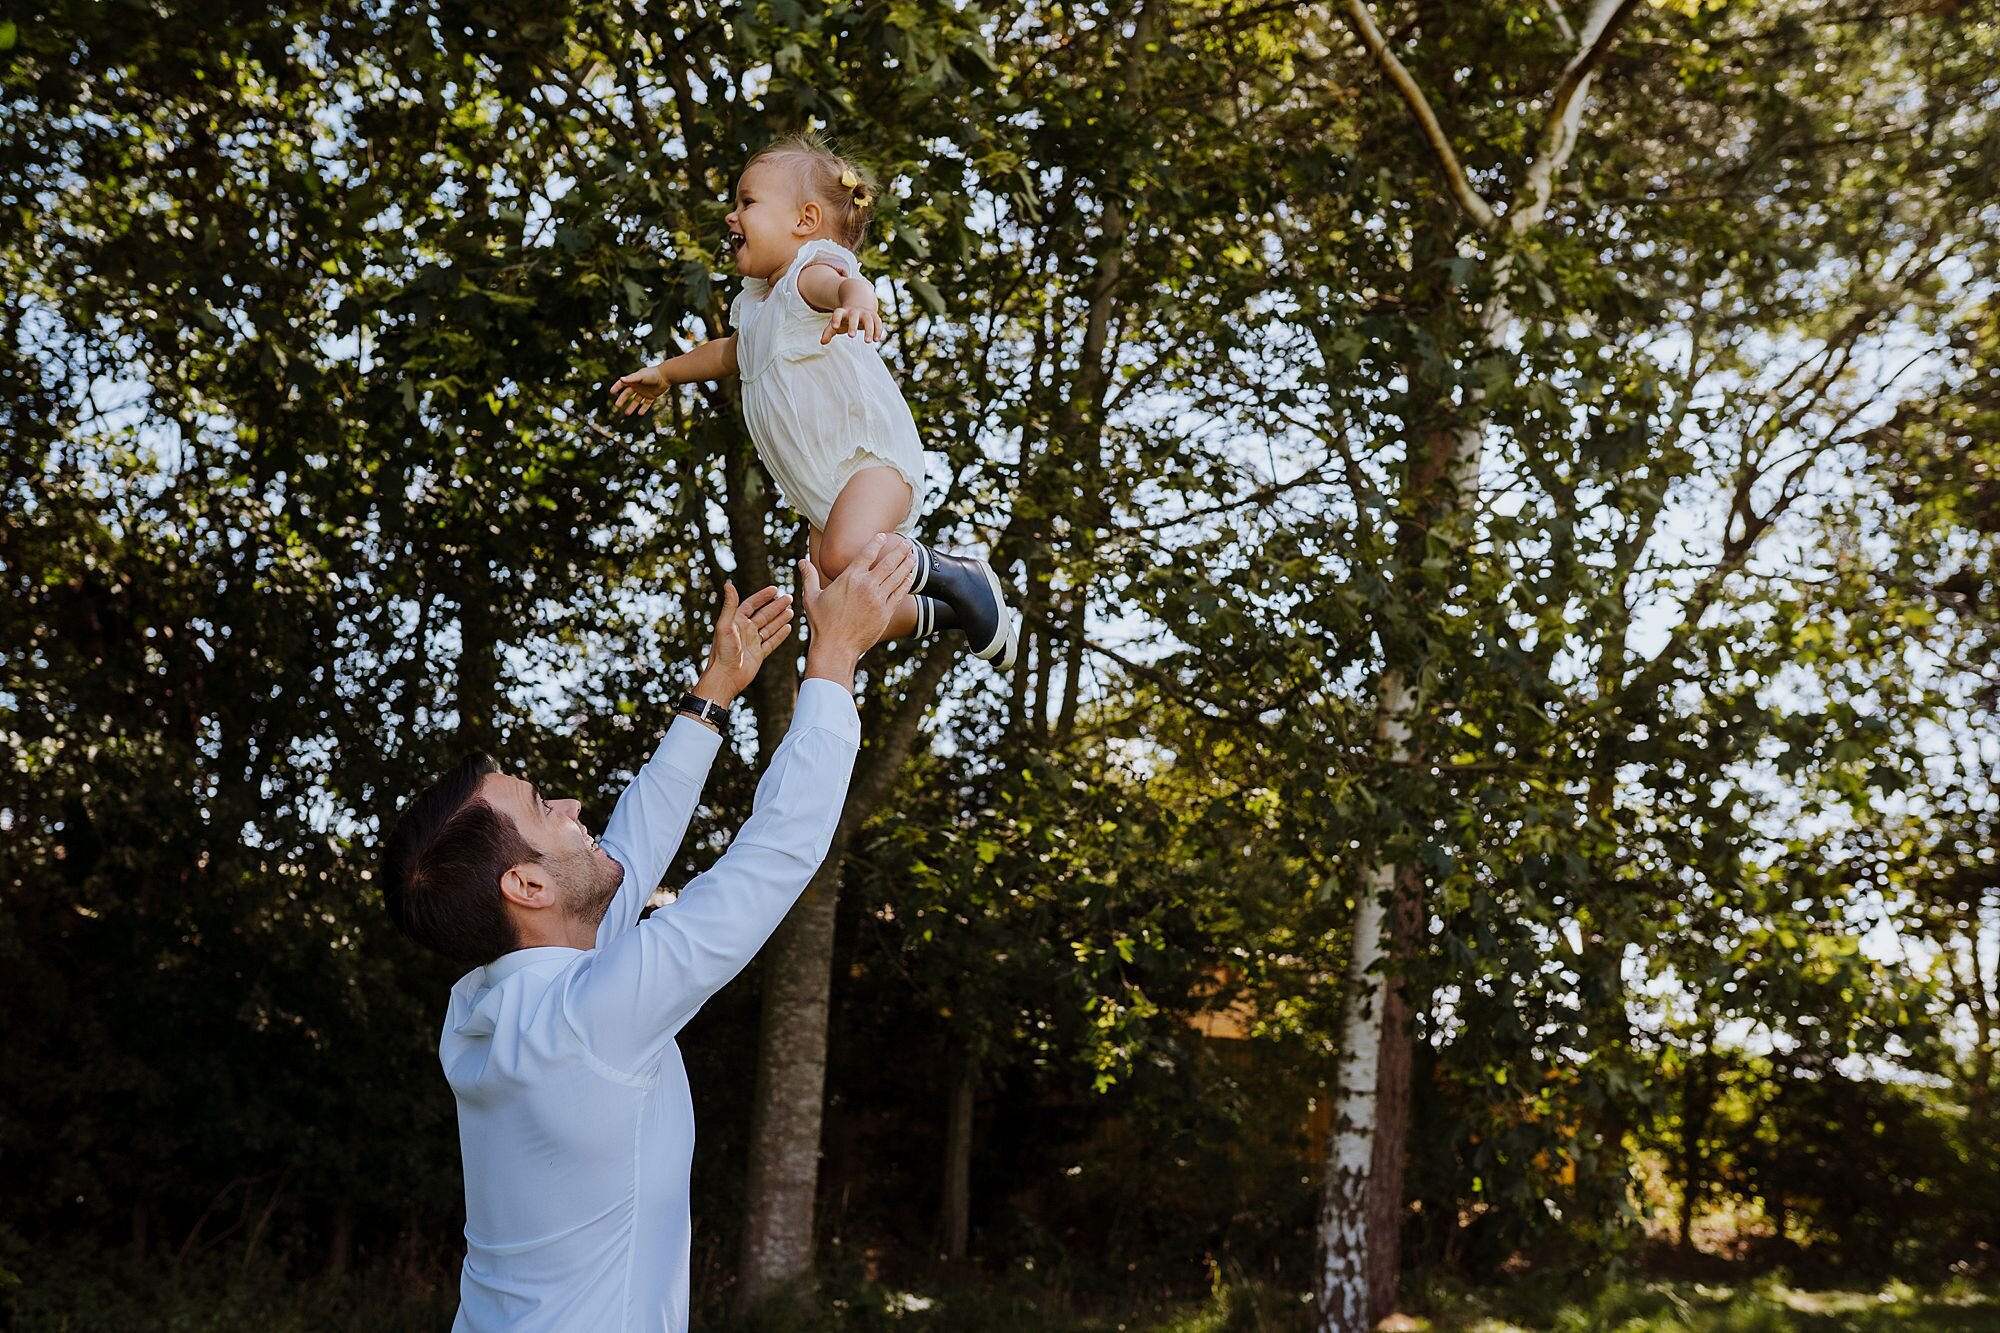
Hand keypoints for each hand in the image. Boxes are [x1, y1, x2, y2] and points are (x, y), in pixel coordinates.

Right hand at [610, 363, 668, 415]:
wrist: (666, 376)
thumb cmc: (653, 374)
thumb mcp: (641, 376)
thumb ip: (631, 379)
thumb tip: (621, 379)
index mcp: (634, 380)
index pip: (622, 384)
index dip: (617, 387)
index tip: (611, 392)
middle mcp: (638, 386)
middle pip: (627, 394)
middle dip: (622, 400)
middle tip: (617, 405)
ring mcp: (644, 392)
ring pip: (636, 401)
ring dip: (632, 407)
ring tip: (627, 413)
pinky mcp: (652, 396)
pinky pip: (646, 404)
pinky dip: (643, 408)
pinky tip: (640, 414)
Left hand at [694, 582, 794, 704]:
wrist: (725, 677)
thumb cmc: (722, 652)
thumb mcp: (725, 626)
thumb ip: (729, 605)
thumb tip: (728, 584)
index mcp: (736, 622)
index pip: (752, 604)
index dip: (763, 596)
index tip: (775, 589)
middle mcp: (745, 631)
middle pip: (764, 615)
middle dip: (776, 606)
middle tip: (789, 598)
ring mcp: (752, 643)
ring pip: (769, 627)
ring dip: (780, 619)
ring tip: (791, 611)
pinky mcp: (758, 655)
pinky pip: (771, 642)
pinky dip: (780, 634)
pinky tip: (788, 627)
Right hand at [797, 534, 915, 680]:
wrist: (836, 647)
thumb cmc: (822, 622)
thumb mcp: (811, 596)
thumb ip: (809, 576)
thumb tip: (801, 561)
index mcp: (849, 578)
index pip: (867, 553)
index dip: (878, 542)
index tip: (884, 536)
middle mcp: (866, 585)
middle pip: (889, 562)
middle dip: (900, 550)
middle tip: (908, 542)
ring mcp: (878, 599)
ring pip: (898, 576)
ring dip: (907, 563)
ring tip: (914, 555)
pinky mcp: (886, 612)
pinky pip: (900, 593)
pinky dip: (907, 582)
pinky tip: (911, 575)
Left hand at [820, 282, 883, 344]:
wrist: (859, 303)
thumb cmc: (845, 318)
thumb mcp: (837, 323)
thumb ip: (829, 332)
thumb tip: (822, 342)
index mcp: (843, 312)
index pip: (838, 313)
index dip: (836, 319)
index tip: (835, 327)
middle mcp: (855, 311)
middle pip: (854, 317)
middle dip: (853, 325)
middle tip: (851, 336)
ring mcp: (866, 313)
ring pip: (868, 321)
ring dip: (868, 330)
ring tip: (867, 342)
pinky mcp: (875, 317)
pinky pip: (878, 323)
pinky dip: (878, 331)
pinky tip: (876, 340)